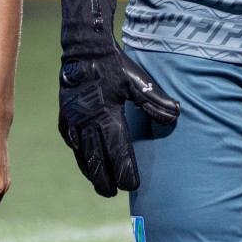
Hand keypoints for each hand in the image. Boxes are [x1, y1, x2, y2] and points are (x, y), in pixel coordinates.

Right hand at [58, 48, 179, 197]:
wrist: (84, 48)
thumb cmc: (114, 64)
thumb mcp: (138, 81)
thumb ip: (155, 102)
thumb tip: (176, 116)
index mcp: (107, 116)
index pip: (117, 153)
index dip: (124, 172)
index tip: (132, 186)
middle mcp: (87, 122)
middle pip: (96, 161)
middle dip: (105, 180)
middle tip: (113, 194)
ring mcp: (73, 120)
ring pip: (82, 155)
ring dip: (91, 172)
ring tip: (101, 184)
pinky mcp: (65, 116)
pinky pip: (72, 143)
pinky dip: (80, 156)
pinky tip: (85, 162)